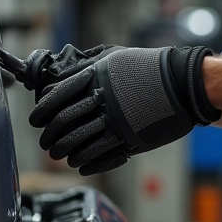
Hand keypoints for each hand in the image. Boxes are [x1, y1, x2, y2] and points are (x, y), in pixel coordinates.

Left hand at [28, 46, 219, 174]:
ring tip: (59, 154)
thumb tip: (62, 76)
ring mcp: (116, 120)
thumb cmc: (150, 68)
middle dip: (49, 135)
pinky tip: (78, 162)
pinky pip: (98, 155)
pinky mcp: (130, 139)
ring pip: (77, 142)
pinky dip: (84, 161)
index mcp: (97, 76)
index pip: (57, 95)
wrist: (184, 84)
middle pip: (63, 122)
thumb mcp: (116, 58)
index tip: (37, 119)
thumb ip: (89, 67)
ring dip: (64, 151)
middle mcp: (103, 99)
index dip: (42, 110)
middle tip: (46, 141)